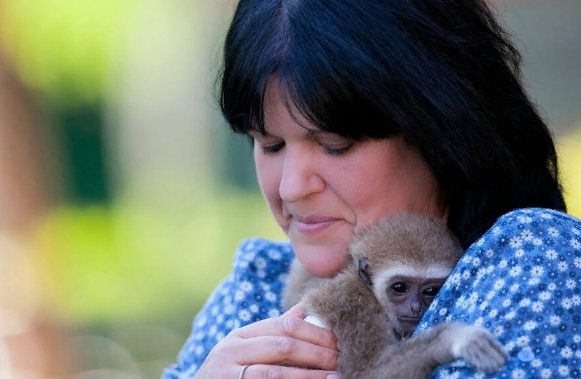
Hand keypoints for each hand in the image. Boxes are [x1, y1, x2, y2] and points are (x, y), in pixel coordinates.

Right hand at [194, 304, 339, 377]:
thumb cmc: (230, 375)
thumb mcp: (246, 351)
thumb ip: (274, 333)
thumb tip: (307, 308)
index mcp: (240, 336)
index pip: (282, 325)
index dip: (314, 332)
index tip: (338, 340)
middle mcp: (231, 351)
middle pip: (283, 345)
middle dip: (317, 352)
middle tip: (341, 358)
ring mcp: (229, 374)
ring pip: (276, 373)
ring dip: (311, 375)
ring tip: (335, 376)